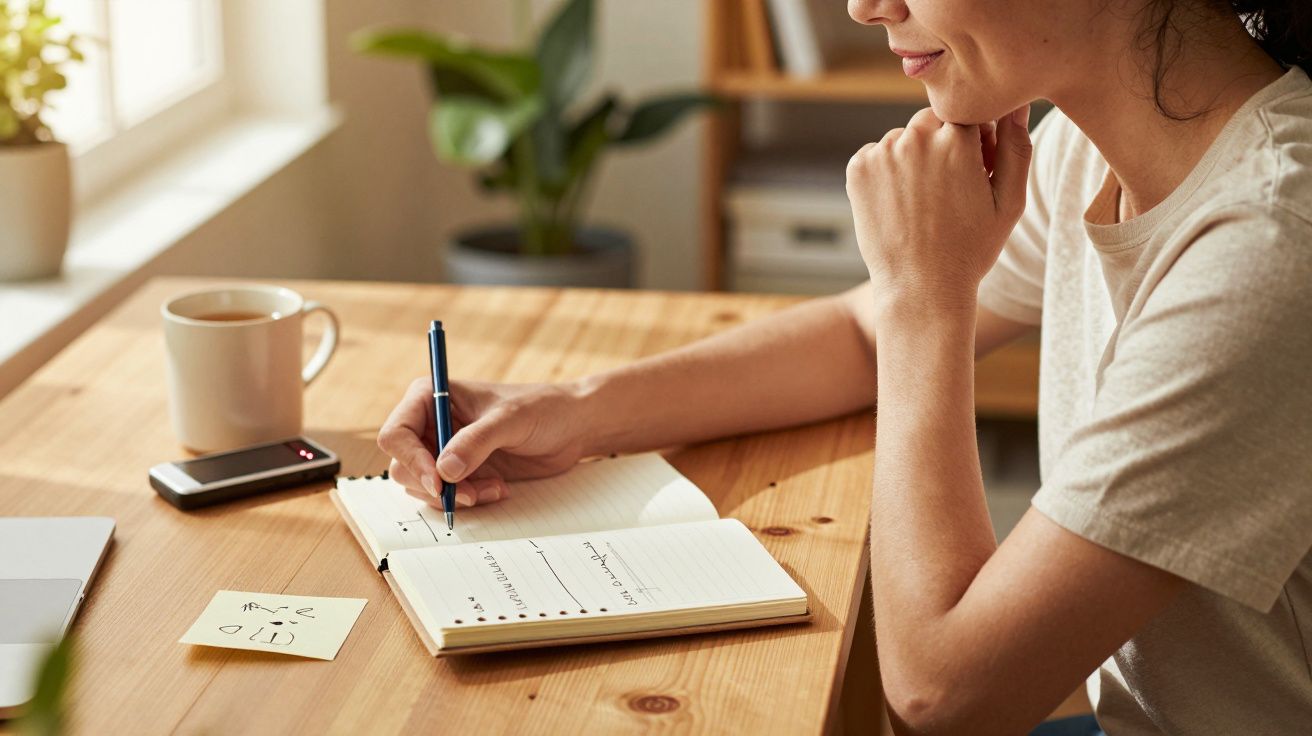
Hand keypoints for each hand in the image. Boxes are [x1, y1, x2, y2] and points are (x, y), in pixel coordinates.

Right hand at [376, 378, 590, 508]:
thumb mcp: (510, 420)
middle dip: (434, 485)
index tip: (439, 482)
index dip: (411, 460)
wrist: (571, 427)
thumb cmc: (542, 409)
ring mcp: (444, 450)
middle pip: (402, 466)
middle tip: (471, 493)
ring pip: (422, 486)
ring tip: (492, 488)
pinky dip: (469, 500)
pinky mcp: (462, 472)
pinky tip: (498, 489)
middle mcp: (431, 424)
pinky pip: (447, 496)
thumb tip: (444, 471)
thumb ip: (476, 442)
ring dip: (454, 495)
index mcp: (430, 396)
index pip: (396, 433)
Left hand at [845, 105, 1031, 313]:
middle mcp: (916, 138)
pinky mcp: (858, 168)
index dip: (975, 141)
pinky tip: (899, 204)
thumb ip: (1016, 147)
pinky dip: (886, 171)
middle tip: (948, 188)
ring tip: (923, 201)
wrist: (920, 288)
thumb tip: (1016, 106)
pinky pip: (876, 154)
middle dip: (942, 143)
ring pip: (903, 138)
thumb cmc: (971, 249)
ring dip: (913, 157)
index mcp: (957, 139)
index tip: (976, 170)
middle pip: (932, 121)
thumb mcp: (1009, 202)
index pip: (969, 114)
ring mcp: (882, 153)